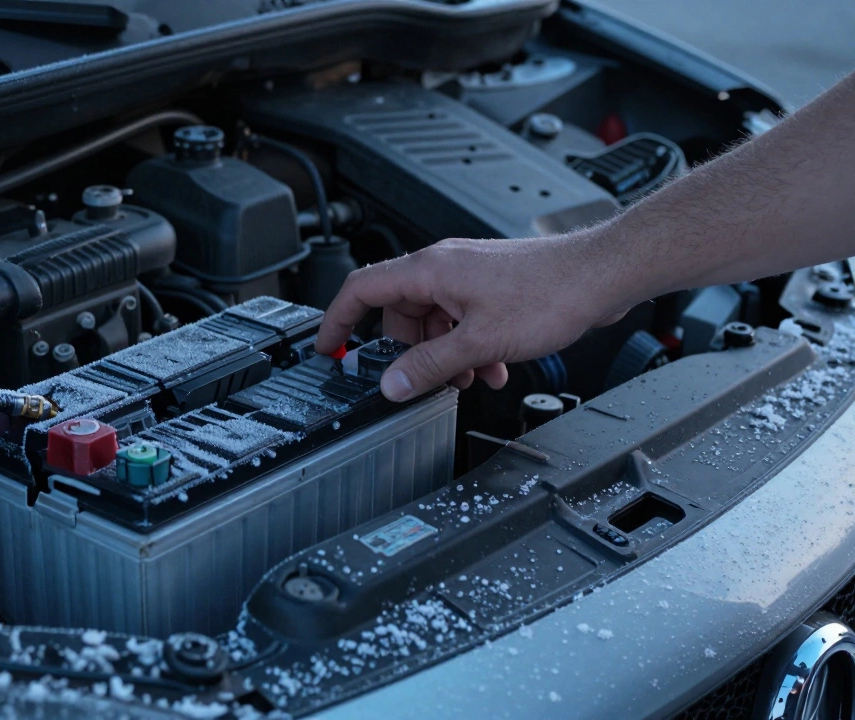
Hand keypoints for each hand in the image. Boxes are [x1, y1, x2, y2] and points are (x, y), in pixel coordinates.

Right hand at [315, 233, 634, 400]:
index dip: (338, 321)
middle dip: (410, 353)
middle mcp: (444, 267)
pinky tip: (493, 368)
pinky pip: (463, 319)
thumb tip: (392, 384)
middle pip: (400, 313)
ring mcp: (468, 275)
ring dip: (446, 355)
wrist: (601, 275)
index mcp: (428, 270)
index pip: (361, 290)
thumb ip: (429, 366)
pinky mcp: (492, 286)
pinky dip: (471, 347)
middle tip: (423, 381)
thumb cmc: (550, 293)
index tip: (329, 349)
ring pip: (435, 321)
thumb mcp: (479, 342)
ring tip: (470, 378)